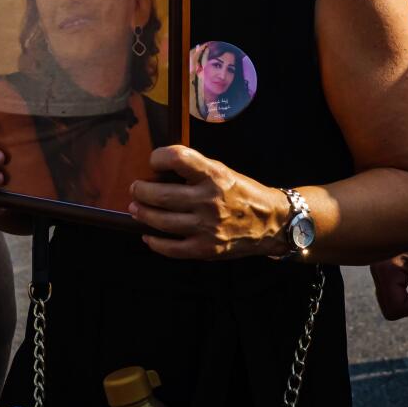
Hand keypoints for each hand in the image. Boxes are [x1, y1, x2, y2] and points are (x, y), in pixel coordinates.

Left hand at [127, 145, 290, 259]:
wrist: (272, 222)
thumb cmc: (243, 193)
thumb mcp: (223, 172)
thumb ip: (195, 171)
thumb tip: (159, 172)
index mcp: (215, 176)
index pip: (178, 158)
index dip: (159, 157)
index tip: (153, 161)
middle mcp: (210, 200)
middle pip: (162, 195)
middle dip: (141, 191)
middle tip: (135, 188)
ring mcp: (208, 227)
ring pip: (162, 221)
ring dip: (143, 214)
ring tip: (136, 209)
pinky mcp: (207, 249)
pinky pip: (172, 248)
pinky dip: (155, 242)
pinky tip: (148, 236)